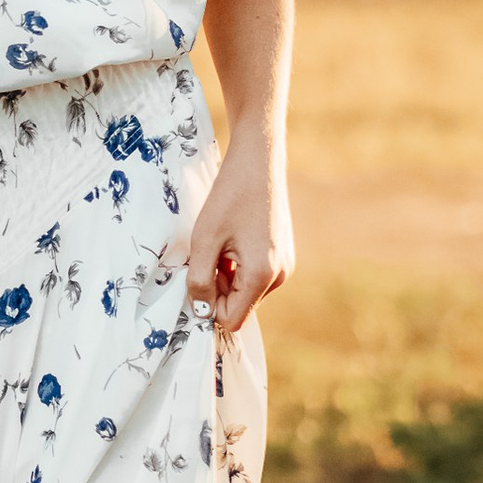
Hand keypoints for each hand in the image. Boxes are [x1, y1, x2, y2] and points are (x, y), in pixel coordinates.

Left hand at [184, 150, 292, 329]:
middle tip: (208, 255)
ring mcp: (285, 265)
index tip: (197, 279)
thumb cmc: (229, 198)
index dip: (209, 306)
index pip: (233, 319)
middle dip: (218, 289)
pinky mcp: (283, 255)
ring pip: (246, 291)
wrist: (258, 163)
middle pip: (240, 305)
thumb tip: (201, 313)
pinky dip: (238, 267)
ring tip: (220, 244)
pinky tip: (232, 240)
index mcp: (263, 275)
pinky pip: (255, 276)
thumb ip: (200, 281)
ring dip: (227, 277)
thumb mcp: (204, 240)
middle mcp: (281, 275)